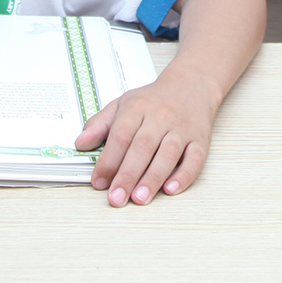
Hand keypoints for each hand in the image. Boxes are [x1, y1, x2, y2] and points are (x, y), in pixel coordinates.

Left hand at [76, 65, 221, 205]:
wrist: (192, 84)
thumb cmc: (155, 99)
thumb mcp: (123, 103)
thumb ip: (100, 124)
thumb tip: (81, 143)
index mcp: (138, 108)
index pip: (120, 136)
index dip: (108, 161)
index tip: (99, 182)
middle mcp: (161, 117)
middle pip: (142, 147)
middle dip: (128, 175)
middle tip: (116, 197)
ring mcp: (182, 129)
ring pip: (168, 154)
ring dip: (153, 178)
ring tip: (139, 198)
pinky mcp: (200, 140)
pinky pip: (195, 159)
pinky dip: (184, 175)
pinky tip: (171, 189)